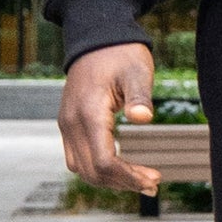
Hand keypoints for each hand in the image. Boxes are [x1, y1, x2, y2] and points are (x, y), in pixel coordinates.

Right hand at [58, 43, 163, 195]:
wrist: (96, 39)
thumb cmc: (120, 54)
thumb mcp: (136, 71)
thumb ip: (139, 96)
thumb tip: (143, 118)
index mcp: (88, 114)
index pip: (104, 162)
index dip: (129, 177)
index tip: (154, 179)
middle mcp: (71, 123)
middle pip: (92, 172)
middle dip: (123, 182)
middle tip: (154, 183)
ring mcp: (67, 125)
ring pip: (82, 169)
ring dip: (111, 179)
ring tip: (142, 179)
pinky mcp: (69, 124)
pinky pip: (79, 157)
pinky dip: (99, 168)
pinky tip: (122, 167)